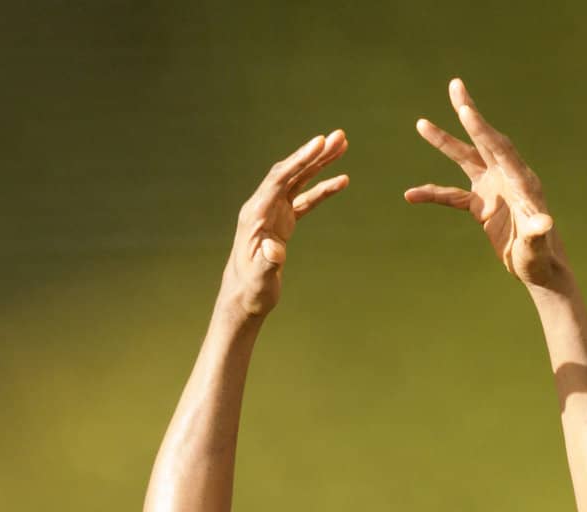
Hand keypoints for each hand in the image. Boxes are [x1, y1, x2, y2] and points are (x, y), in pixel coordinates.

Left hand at [221, 129, 348, 319]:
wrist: (244, 300)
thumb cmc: (250, 291)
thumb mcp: (259, 280)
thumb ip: (267, 262)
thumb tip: (275, 248)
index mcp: (255, 214)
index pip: (280, 178)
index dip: (300, 159)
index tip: (320, 142)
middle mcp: (263, 206)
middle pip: (291, 172)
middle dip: (314, 154)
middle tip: (340, 137)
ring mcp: (273, 212)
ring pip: (299, 181)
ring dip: (320, 164)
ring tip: (342, 147)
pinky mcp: (282, 222)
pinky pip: (305, 200)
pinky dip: (322, 190)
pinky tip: (341, 181)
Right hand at [405, 80, 569, 290]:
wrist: (539, 270)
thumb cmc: (541, 259)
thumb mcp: (536, 247)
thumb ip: (537, 233)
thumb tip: (543, 223)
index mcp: (521, 181)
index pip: (500, 149)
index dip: (482, 130)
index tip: (466, 111)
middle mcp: (506, 177)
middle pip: (484, 139)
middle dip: (468, 113)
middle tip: (455, 85)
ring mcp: (493, 189)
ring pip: (465, 159)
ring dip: (444, 142)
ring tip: (421, 123)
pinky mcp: (482, 205)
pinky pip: (452, 196)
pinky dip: (432, 195)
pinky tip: (410, 195)